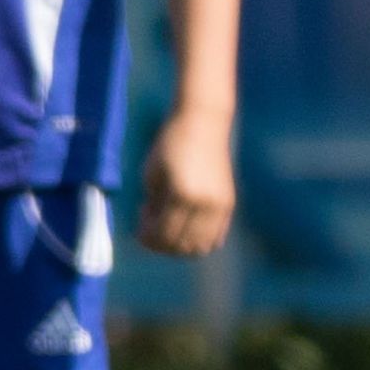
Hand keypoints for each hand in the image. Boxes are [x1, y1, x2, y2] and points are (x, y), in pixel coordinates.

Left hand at [137, 105, 235, 256]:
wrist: (203, 124)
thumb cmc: (170, 145)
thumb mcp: (151, 174)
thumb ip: (152, 204)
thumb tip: (152, 227)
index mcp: (181, 195)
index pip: (163, 234)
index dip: (147, 237)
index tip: (139, 228)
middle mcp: (204, 204)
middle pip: (182, 245)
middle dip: (162, 244)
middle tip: (151, 228)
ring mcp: (221, 205)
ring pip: (201, 245)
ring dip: (181, 245)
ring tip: (168, 227)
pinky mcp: (230, 203)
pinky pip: (217, 236)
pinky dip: (200, 240)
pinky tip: (185, 226)